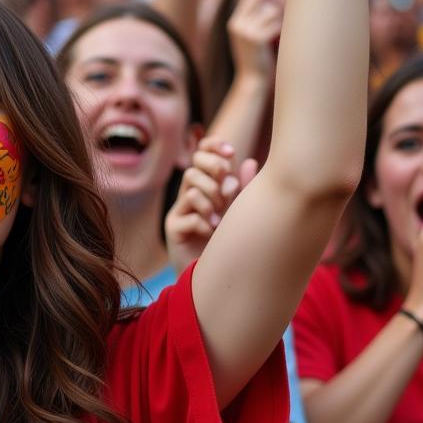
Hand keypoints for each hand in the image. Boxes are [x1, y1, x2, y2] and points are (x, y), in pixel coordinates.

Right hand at [166, 138, 257, 273]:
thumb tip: (250, 160)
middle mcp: (190, 194)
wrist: (215, 276)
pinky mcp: (173, 228)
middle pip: (195, 165)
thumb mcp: (239, 211)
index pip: (202, 153)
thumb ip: (243, 188)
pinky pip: (189, 215)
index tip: (231, 152)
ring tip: (221, 219)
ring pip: (191, 187)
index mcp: (207, 184)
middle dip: (215, 170)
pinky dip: (205, 222)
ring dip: (212, 200)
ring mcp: (180, 210)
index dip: (213, 146)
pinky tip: (212, 233)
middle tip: (229, 187)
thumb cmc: (228, 241)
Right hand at [227, 0, 283, 82]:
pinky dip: (280, 30)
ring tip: (273, 33)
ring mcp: (247, 31)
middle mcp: (238, 24)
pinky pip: (277, 24)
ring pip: (272, 11)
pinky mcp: (258, 39)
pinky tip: (275, 40)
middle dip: (274, 8)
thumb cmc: (253, 57)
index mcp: (234, 22)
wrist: (251, 79)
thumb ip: (253, 18)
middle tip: (276, 21)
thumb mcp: (247, 36)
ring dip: (278, 20)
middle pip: (264, 1)